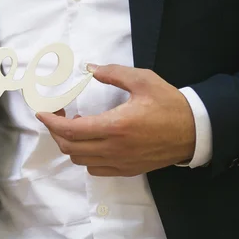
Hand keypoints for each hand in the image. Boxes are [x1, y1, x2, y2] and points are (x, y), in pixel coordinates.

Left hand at [36, 64, 195, 176]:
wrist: (196, 132)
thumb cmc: (169, 104)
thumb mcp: (143, 80)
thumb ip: (113, 74)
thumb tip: (89, 69)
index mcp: (115, 126)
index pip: (71, 130)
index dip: (51, 121)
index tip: (42, 112)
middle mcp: (114, 149)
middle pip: (69, 147)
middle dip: (56, 131)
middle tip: (59, 114)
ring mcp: (120, 163)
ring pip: (80, 160)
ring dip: (71, 143)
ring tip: (79, 124)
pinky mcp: (127, 170)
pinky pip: (95, 169)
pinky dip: (85, 156)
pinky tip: (92, 140)